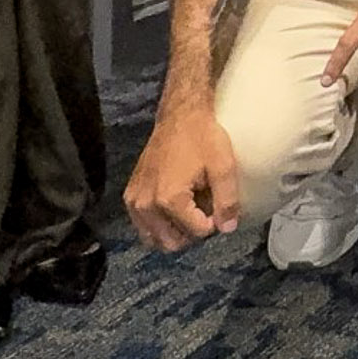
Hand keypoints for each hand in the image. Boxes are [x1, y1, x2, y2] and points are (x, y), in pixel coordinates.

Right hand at [124, 107, 240, 251]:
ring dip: (174, 232)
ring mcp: (134, 201)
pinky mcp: (130, 196)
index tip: (218, 205)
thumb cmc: (203, 137)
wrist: (180, 116)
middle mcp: (146, 205)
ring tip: (190, 210)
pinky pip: (143, 226)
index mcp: (168, 199)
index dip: (214, 222)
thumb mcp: (224, 166)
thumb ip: (228, 201)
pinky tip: (174, 208)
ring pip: (155, 239)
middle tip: (205, 211)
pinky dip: (159, 224)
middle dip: (192, 233)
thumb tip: (228, 228)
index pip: (197, 232)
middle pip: (172, 242)